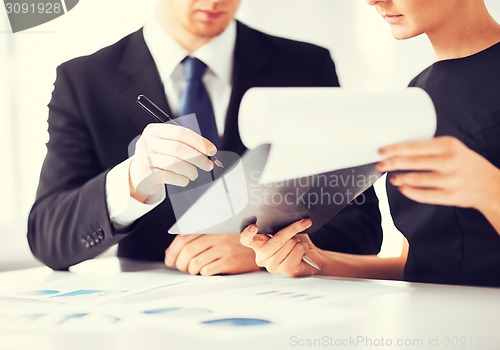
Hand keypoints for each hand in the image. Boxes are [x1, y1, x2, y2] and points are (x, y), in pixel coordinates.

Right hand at [129, 124, 216, 201]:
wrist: (139, 174)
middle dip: (198, 158)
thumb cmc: (159, 157)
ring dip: (190, 170)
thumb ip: (185, 144)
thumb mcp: (167, 145)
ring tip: (195, 174)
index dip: (199, 142)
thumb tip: (208, 150)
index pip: (181, 133)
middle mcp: (147, 142)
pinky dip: (182, 179)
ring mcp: (144, 158)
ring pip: (174, 163)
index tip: (212, 150)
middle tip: (208, 165)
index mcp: (154, 130)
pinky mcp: (145, 174)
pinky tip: (185, 180)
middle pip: (178, 148)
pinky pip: (169, 176)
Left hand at [164, 234, 259, 275]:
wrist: (260, 246)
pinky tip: (207, 272)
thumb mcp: (218, 235)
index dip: (173, 250)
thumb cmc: (237, 242)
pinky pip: (208, 270)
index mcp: (210, 229)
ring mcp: (223, 249)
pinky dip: (203, 273)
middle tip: (182, 268)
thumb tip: (173, 252)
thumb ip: (197, 240)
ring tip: (195, 271)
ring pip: (195, 262)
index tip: (170, 259)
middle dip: (180, 263)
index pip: (184, 237)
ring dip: (191, 270)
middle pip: (187, 251)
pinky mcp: (230, 261)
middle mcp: (215, 237)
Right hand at [240, 219, 323, 276]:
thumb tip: (283, 216)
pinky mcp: (286, 270)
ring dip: (298, 241)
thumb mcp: (284, 229)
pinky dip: (303, 247)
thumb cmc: (294, 242)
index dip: (248, 233)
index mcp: (258, 244)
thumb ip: (278, 225)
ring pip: (289, 244)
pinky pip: (296, 251)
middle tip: (302, 223)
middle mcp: (262, 257)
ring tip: (297, 245)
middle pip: (276, 240)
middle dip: (291, 230)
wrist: (310, 257)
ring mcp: (273, 265)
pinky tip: (302, 252)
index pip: (246, 239)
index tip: (254, 226)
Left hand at [377, 136, 499, 211]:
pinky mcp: (451, 196)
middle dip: (392, 163)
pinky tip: (403, 188)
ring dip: (400, 178)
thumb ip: (431, 149)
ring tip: (392, 177)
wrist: (492, 186)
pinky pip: (424, 195)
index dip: (395, 149)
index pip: (415, 146)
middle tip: (380, 165)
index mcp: (449, 145)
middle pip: (412, 162)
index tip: (381, 151)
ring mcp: (451, 180)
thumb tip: (399, 152)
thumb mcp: (453, 149)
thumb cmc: (467, 164)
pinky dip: (409, 192)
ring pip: (416, 179)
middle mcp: (450, 161)